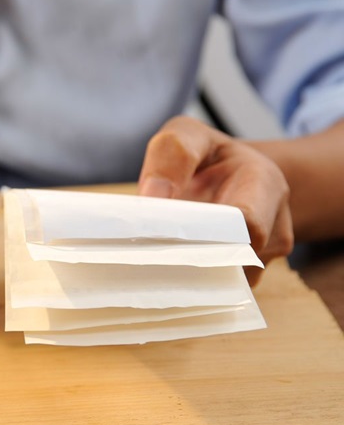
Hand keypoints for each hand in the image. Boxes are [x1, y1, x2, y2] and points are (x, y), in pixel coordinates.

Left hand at [138, 117, 292, 284]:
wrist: (225, 176)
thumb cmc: (205, 155)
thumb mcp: (186, 135)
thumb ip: (172, 153)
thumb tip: (153, 196)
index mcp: (264, 185)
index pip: (247, 224)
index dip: (207, 233)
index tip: (166, 231)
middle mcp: (274, 225)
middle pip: (237, 259)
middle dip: (193, 258)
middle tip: (151, 253)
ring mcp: (262, 256)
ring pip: (228, 279)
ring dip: (190, 273)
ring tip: (154, 260)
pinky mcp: (243, 275)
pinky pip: (219, 288)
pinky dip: (190, 282)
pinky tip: (164, 271)